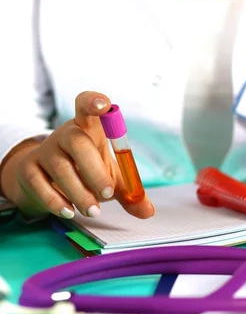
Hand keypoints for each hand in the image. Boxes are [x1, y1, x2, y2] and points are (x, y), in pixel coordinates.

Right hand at [0, 92, 154, 219]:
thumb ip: (129, 192)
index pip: (87, 107)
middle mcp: (65, 134)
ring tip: (93, 211)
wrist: (47, 182)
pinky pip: (41, 184)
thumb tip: (148, 211)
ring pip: (61, 168)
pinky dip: (57, 201)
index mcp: (88, 128)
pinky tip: (69, 211)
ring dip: (80, 193)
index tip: (104, 105)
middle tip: (108, 194)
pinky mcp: (29, 169)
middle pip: (78, 143)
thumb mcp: (111, 179)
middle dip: (95, 171)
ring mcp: (45, 151)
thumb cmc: (86, 172)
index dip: (94, 102)